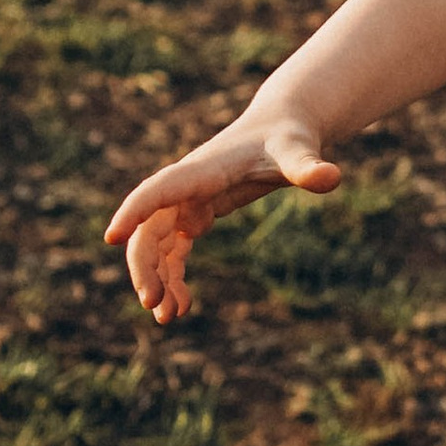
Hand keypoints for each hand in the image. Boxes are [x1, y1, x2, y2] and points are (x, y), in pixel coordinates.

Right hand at [102, 110, 338, 327]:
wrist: (283, 127)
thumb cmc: (288, 136)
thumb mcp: (299, 150)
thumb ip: (309, 166)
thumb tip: (333, 177)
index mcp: (202, 170)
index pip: (159, 190)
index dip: (134, 211)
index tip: (111, 237)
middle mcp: (185, 187)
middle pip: (148, 227)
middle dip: (145, 265)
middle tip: (154, 306)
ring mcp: (186, 202)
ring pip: (155, 245)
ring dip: (156, 279)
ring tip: (169, 317)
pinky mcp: (195, 215)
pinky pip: (173, 251)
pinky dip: (172, 277)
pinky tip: (183, 306)